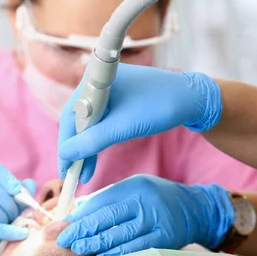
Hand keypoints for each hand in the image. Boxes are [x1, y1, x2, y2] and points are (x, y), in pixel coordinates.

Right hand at [0, 154, 34, 255]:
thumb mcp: (1, 217)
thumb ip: (14, 200)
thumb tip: (31, 183)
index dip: (3, 173)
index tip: (17, 190)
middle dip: (9, 200)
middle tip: (19, 215)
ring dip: (5, 214)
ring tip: (14, 226)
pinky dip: (5, 229)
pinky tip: (19, 235)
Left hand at [57, 175, 234, 255]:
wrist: (196, 209)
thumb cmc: (158, 198)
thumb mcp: (135, 188)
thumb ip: (110, 198)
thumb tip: (79, 211)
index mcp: (134, 186)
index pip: (101, 201)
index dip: (81, 214)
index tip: (65, 224)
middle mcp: (145, 201)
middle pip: (107, 218)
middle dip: (83, 231)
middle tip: (65, 240)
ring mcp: (156, 221)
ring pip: (119, 236)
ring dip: (96, 244)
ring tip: (79, 248)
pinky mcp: (164, 239)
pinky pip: (135, 248)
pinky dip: (116, 253)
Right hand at [58, 63, 221, 182]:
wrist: (192, 99)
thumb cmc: (159, 106)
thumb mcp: (123, 127)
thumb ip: (92, 141)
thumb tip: (66, 154)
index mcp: (95, 79)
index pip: (70, 115)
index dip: (66, 144)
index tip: (64, 168)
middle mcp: (97, 82)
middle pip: (76, 120)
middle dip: (75, 149)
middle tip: (72, 176)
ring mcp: (107, 92)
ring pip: (88, 124)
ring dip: (86, 148)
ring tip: (84, 174)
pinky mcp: (117, 101)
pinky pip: (100, 123)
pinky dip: (97, 141)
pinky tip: (93, 161)